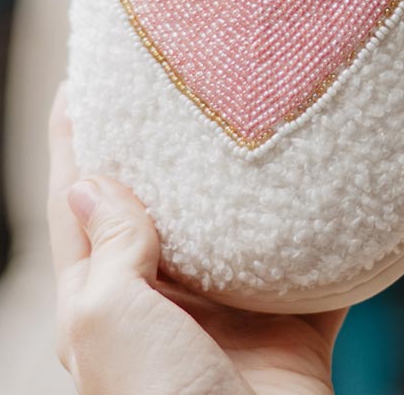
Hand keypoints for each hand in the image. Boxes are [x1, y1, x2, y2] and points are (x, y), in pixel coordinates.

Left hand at [47, 84, 344, 394]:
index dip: (77, 142)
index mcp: (107, 302)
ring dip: (241, 175)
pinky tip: (325, 176)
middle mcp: (166, 299)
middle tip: (174, 81)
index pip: (82, 205)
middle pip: (160, 203)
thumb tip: (89, 180)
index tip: (83, 82)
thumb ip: (106, 249)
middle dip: (163, 145)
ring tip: (248, 110)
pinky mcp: (291, 317)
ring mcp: (230, 308)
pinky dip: (318, 221)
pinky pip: (308, 258)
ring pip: (234, 222)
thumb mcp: (108, 322)